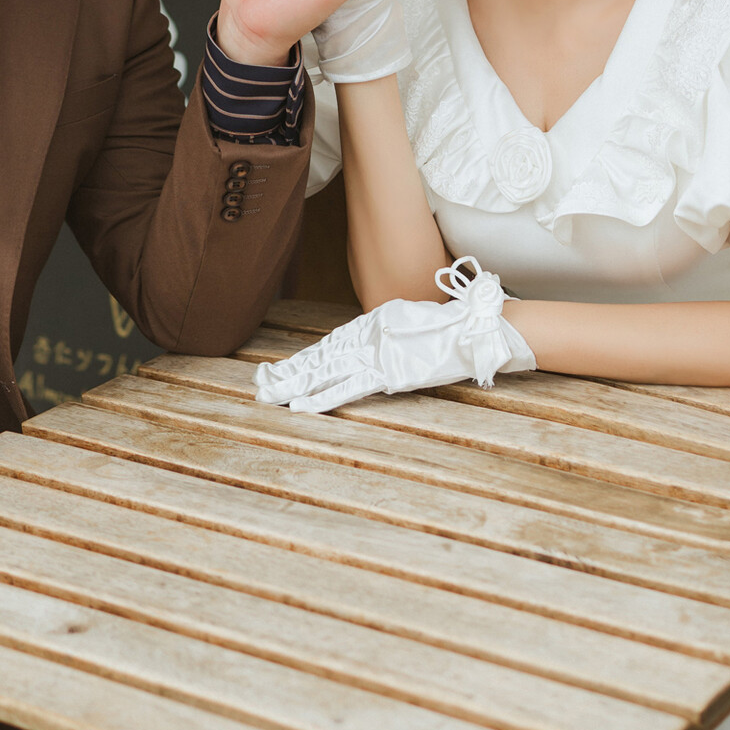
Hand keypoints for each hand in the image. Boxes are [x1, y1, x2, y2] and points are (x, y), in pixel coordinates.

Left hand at [252, 256, 534, 411]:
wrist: (469, 330)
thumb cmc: (444, 329)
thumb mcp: (406, 327)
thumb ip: (384, 338)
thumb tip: (371, 350)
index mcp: (370, 324)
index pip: (328, 345)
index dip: (302, 359)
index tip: (279, 370)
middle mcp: (365, 336)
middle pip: (319, 356)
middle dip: (288, 371)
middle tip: (260, 383)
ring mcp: (373, 353)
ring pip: (325, 370)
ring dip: (295, 384)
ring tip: (269, 394)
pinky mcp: (384, 372)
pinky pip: (347, 387)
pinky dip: (322, 396)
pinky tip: (301, 405)